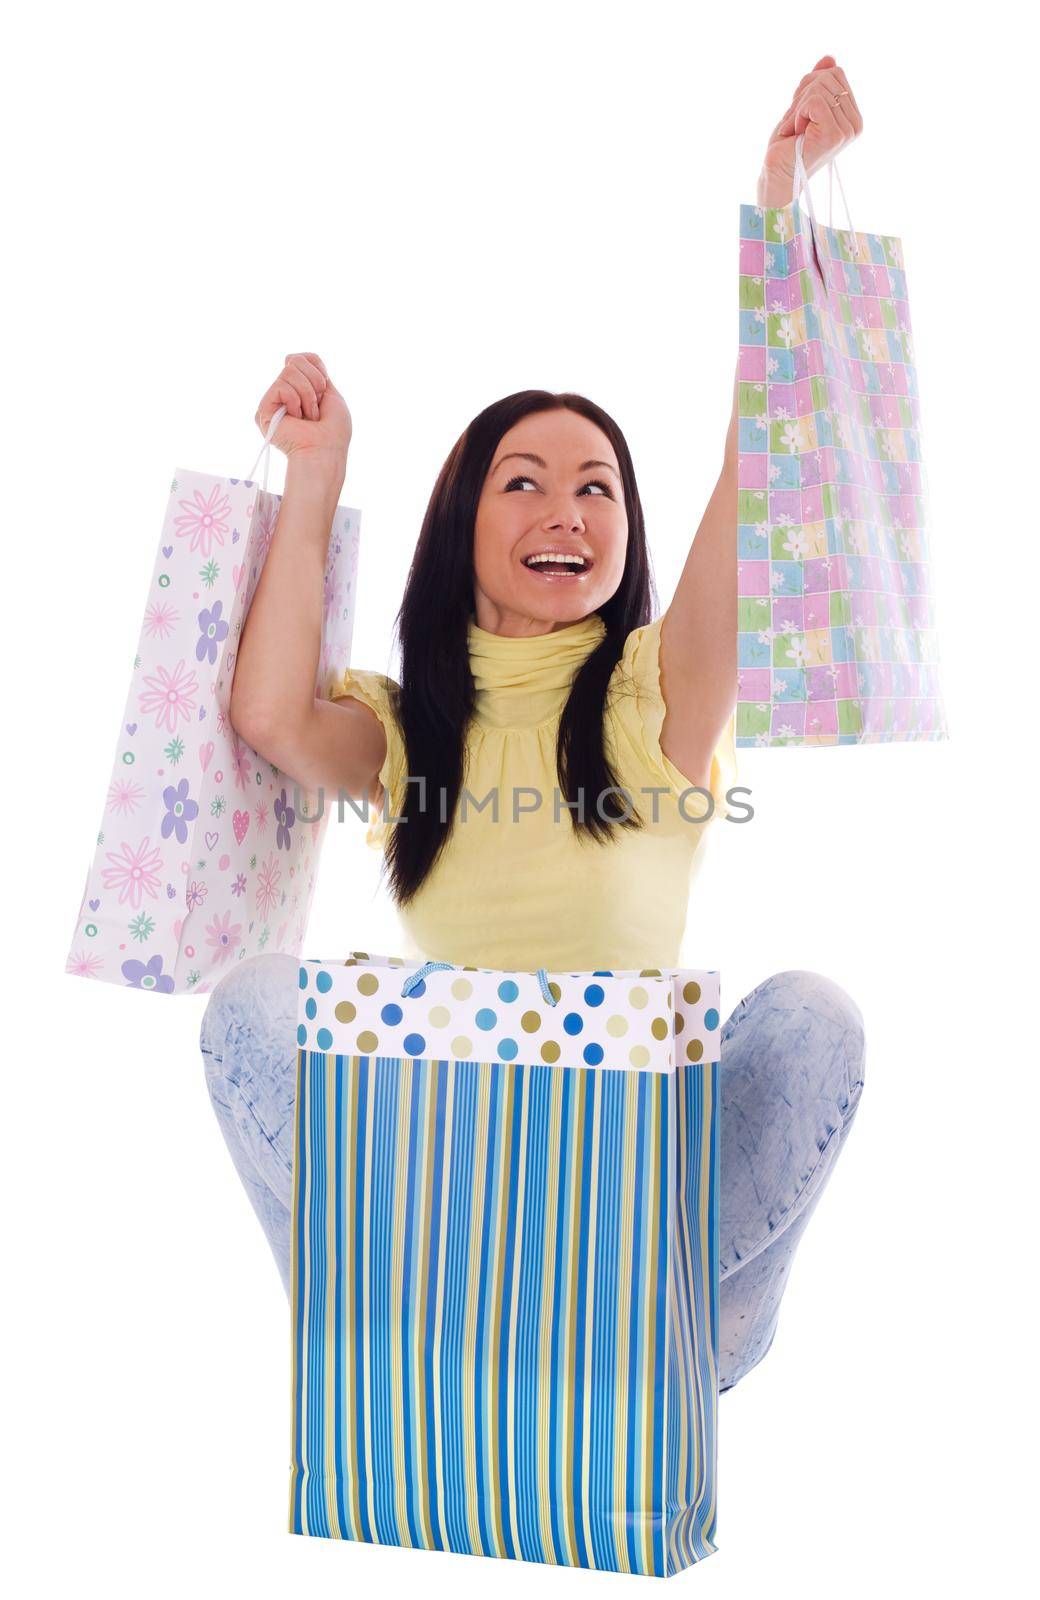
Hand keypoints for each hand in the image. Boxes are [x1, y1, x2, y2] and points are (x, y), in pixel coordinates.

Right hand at [254, 353, 352, 466]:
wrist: (325, 450)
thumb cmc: (333, 430)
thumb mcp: (331, 393)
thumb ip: (314, 372)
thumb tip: (291, 358)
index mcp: (301, 389)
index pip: (304, 358)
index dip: (318, 371)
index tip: (324, 392)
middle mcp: (285, 393)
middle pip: (295, 360)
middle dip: (314, 382)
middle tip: (316, 408)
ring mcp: (274, 401)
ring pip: (289, 371)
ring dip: (307, 394)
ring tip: (307, 416)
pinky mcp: (264, 409)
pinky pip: (280, 386)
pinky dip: (295, 400)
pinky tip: (295, 418)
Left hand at [757, 56, 863, 207]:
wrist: (777, 176)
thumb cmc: (788, 146)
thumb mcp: (802, 107)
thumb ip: (818, 84)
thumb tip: (829, 58)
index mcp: (852, 115)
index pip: (836, 73)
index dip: (810, 85)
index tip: (799, 111)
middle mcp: (855, 123)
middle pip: (829, 76)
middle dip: (803, 93)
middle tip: (794, 120)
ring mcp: (846, 130)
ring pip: (820, 88)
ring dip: (797, 107)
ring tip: (794, 129)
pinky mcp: (834, 134)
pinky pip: (814, 101)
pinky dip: (796, 114)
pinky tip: (794, 133)